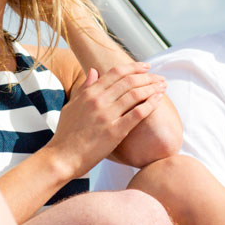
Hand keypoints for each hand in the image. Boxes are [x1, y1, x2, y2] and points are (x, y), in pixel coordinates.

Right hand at [46, 63, 166, 175]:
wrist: (62, 158)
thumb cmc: (66, 134)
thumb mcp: (72, 106)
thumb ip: (84, 88)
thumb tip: (93, 70)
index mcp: (89, 93)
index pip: (116, 73)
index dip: (134, 67)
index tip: (146, 67)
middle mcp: (98, 101)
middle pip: (129, 81)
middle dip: (148, 77)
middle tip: (159, 78)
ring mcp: (107, 116)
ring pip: (135, 94)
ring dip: (152, 88)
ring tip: (163, 87)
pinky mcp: (114, 132)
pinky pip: (137, 114)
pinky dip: (150, 104)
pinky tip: (159, 100)